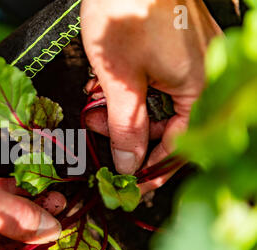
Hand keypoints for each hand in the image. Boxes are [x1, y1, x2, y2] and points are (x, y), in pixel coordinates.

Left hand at [81, 0, 221, 192]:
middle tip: (99, 132)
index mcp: (200, 86)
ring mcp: (190, 58)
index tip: (130, 182)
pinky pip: (157, 82)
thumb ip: (127, 127)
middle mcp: (204, 72)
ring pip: (160, 104)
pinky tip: (107, 87)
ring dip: (126, 111)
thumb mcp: (120, 80)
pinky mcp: (174, 46)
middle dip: (130, 133)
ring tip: (95, 106)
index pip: (181, 145)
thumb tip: (129, 165)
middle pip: (170, 125)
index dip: (153, 167)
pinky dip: (132, 90)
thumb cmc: (125, 10)